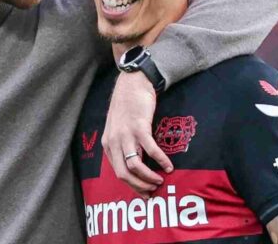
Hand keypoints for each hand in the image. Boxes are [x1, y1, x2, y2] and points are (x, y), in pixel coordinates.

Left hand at [101, 71, 173, 197]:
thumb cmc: (127, 106)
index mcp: (108, 144)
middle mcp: (114, 142)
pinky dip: (161, 160)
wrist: (132, 83)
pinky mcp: (139, 127)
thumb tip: (134, 164)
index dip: (132, 186)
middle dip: (139, 187)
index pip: (117, 172)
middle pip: (124, 174)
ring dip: (148, 177)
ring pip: (135, 166)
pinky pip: (150, 150)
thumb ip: (122, 145)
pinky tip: (169, 166)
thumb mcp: (117, 128)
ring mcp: (126, 134)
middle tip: (152, 191)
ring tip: (160, 180)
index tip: (144, 193)